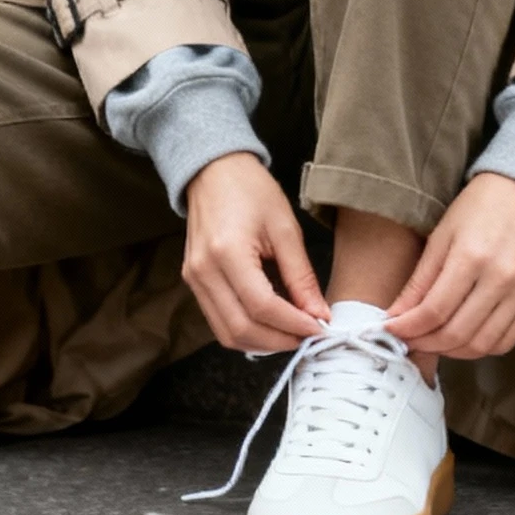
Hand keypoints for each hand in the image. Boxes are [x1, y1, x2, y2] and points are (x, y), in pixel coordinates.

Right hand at [183, 153, 328, 353]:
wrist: (214, 171)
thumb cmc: (251, 190)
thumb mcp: (285, 228)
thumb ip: (301, 276)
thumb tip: (319, 314)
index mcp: (227, 253)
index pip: (262, 307)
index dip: (293, 324)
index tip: (320, 327)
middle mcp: (204, 272)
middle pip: (241, 329)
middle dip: (279, 341)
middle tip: (309, 335)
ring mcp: (194, 279)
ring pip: (226, 333)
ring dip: (262, 342)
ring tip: (292, 332)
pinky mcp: (194, 282)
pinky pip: (218, 321)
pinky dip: (246, 330)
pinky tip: (270, 322)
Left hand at [385, 173, 514, 359]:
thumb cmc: (481, 206)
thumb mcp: (442, 234)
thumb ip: (420, 280)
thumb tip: (397, 315)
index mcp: (472, 257)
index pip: (434, 311)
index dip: (408, 328)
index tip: (390, 329)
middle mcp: (502, 279)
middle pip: (457, 334)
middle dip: (425, 343)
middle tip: (408, 340)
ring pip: (482, 345)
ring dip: (452, 351)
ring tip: (432, 341)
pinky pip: (507, 340)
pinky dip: (481, 348)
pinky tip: (463, 339)